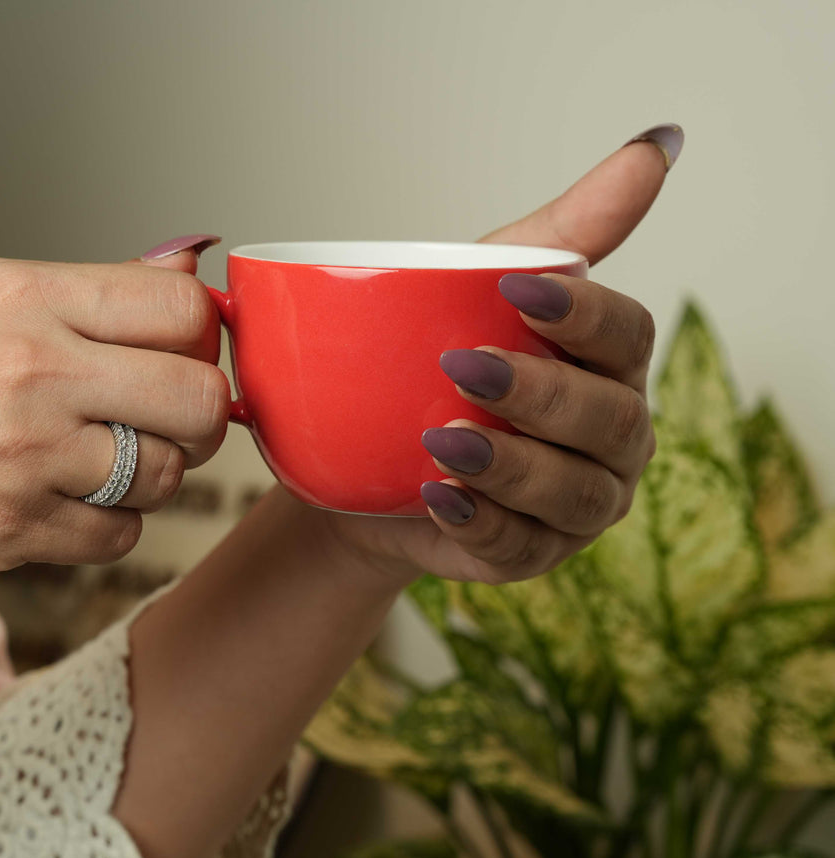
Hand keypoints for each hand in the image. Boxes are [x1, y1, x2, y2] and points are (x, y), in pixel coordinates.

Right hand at [0, 253, 225, 580]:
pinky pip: (119, 537)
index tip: (183, 351)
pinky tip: (64, 500)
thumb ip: (78, 284)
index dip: (201, 334)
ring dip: (150, 473)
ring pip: (165, 477)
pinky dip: (107, 523)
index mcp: (22, 301)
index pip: (178, 309)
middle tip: (169, 416)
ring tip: (100, 460)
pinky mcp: (14, 533)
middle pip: (198, 400)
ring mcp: (25, 462)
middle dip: (200, 413)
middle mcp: (33, 376)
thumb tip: (183, 268)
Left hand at [313, 125, 679, 585]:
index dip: (582, 316)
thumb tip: (656, 144)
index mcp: (609, 364)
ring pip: (574, 493)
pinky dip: (480, 522)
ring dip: (512, 467)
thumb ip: (566, 228)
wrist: (360, 456)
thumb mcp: (484, 285)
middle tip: (463, 367)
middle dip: (542, 395)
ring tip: (444, 441)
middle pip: (608, 419)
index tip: (518, 293)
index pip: (625, 336)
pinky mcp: (531, 555)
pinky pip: (520, 547)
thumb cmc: (439, 359)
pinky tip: (437, 496)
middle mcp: (612, 436)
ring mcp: (578, 504)